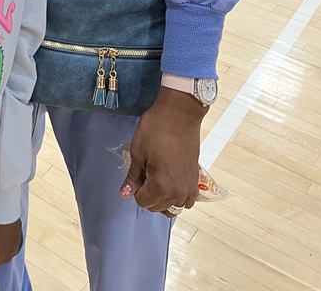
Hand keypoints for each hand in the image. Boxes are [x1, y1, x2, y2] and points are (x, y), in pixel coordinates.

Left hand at [119, 87, 205, 215]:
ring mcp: (189, 187)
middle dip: (147, 194)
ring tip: (156, 177)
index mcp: (161, 186)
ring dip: (162, 198)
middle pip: (157, 207)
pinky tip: (171, 183)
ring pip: (172, 206)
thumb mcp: (138, 152)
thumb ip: (133, 177)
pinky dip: (178, 197)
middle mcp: (178, 192)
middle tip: (145, 172)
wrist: (179, 114)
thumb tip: (125, 193)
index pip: (143, 202)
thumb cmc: (155, 129)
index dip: (135, 189)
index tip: (136, 174)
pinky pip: (187, 200)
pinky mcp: (195, 179)